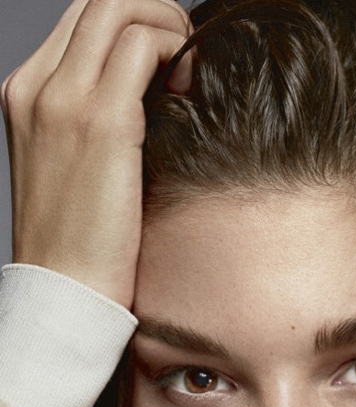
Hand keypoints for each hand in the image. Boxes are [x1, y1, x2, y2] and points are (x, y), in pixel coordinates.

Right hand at [0, 0, 194, 309]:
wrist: (67, 292)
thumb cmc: (83, 245)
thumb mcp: (78, 170)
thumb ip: (102, 122)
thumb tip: (158, 93)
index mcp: (26, 95)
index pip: (81, 22)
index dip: (132, 24)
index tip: (168, 60)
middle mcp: (36, 87)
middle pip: (99, 2)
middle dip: (154, 12)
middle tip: (189, 52)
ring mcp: (62, 100)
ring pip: (120, 8)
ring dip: (168, 23)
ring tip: (193, 67)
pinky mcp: (99, 122)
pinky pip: (142, 45)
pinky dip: (175, 49)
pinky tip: (191, 86)